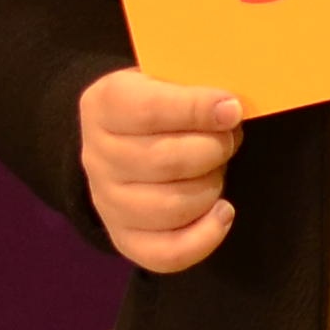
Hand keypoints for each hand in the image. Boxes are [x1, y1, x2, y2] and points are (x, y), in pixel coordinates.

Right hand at [78, 65, 244, 270]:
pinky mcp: (124, 238)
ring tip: (219, 169)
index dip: (195, 110)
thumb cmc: (162, 101)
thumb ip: (194, 82)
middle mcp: (97, 156)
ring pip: (171, 207)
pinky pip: (167, 253)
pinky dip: (205, 236)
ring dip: (211, 186)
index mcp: (105, 105)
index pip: (147, 111)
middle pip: (164, 162)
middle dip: (213, 149)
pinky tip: (224, 211)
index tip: (232, 109)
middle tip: (229, 138)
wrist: (124, 136)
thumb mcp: (168, 76)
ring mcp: (107, 201)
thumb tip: (231, 107)